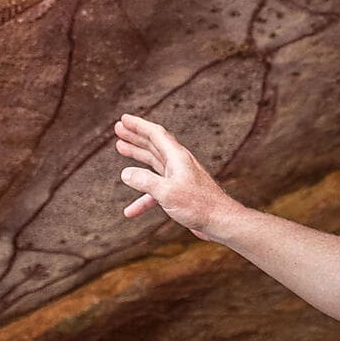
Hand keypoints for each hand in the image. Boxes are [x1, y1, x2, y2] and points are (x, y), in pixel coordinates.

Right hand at [115, 114, 245, 242]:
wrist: (220, 221)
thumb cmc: (199, 206)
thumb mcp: (167, 192)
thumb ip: (145, 181)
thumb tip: (125, 173)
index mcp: (177, 157)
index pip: (155, 134)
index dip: (138, 125)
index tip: (123, 119)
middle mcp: (178, 163)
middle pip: (153, 144)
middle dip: (135, 136)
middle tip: (118, 128)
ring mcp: (179, 177)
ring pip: (154, 162)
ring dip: (137, 155)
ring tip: (121, 147)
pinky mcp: (179, 192)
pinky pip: (156, 190)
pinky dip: (143, 197)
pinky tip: (131, 210)